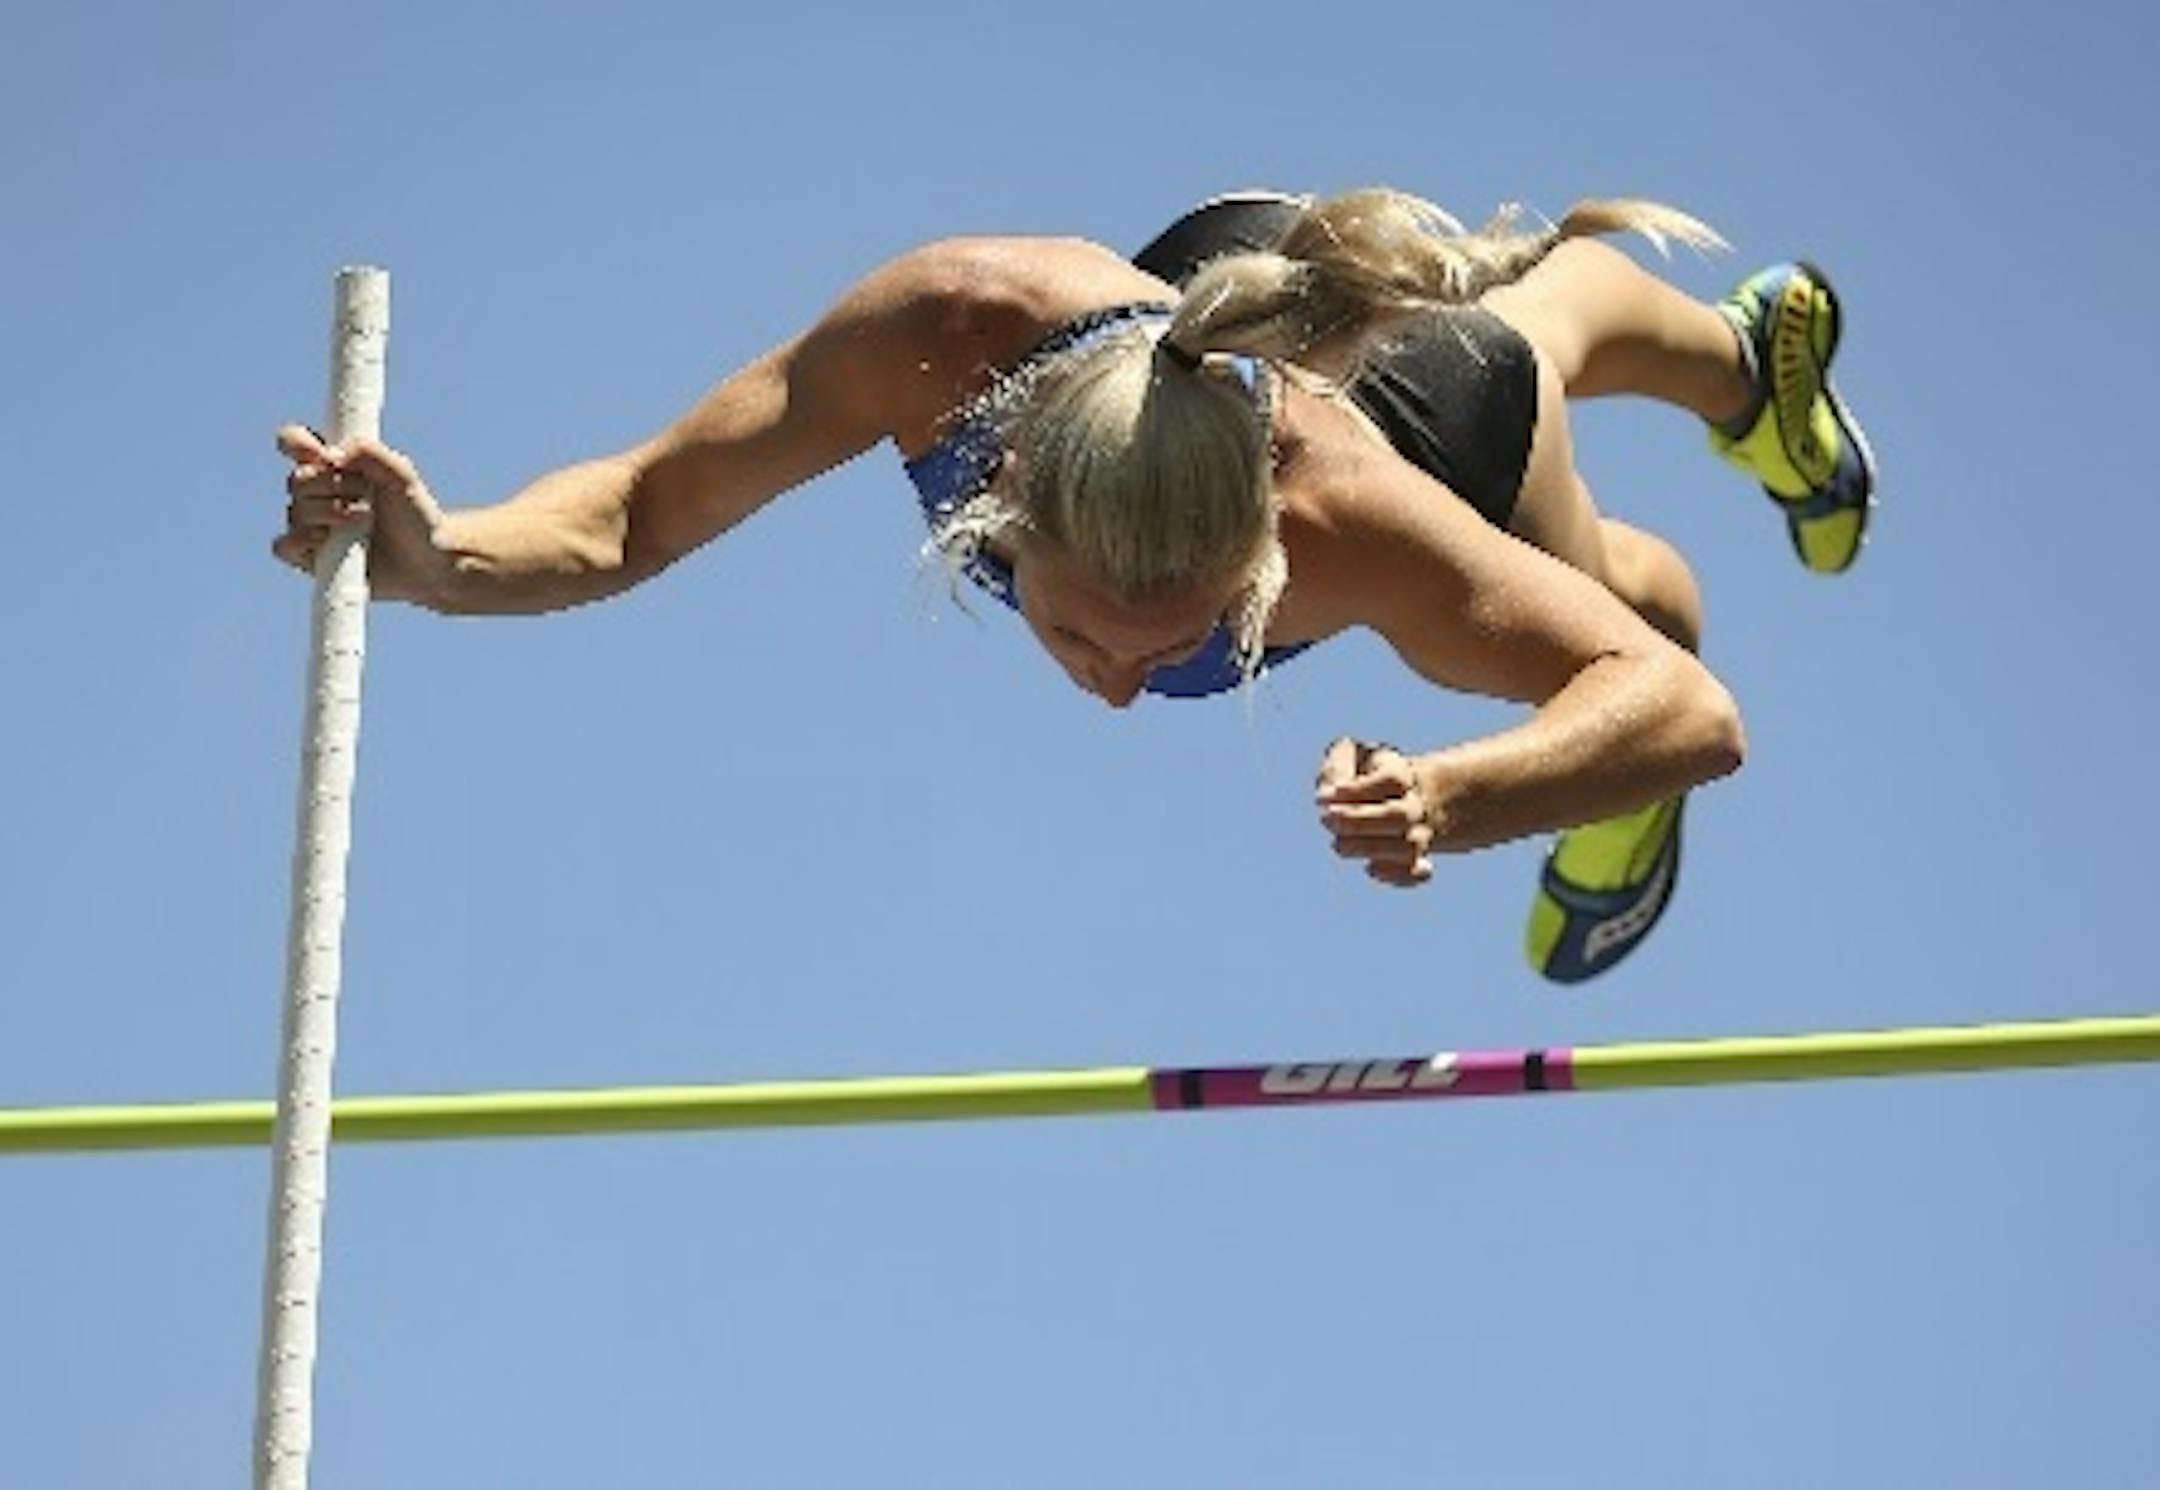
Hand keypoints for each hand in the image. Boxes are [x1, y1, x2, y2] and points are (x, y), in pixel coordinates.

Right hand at [274, 425, 449, 603]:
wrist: (427, 560)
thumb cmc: (415, 515)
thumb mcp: (401, 476)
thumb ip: (371, 453)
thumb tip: (334, 454)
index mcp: (332, 467)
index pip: (295, 443)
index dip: (296, 443)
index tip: (321, 455)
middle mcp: (317, 494)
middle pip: (297, 479)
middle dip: (332, 485)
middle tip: (365, 494)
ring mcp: (311, 526)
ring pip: (295, 511)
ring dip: (329, 512)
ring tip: (363, 520)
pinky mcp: (310, 558)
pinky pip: (285, 546)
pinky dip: (302, 540)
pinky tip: (327, 539)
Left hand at [1315, 737, 1437, 886]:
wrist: (1397, 797)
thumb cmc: (1363, 774)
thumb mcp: (1349, 756)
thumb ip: (1336, 766)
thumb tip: (1327, 795)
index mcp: (1400, 773)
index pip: (1392, 779)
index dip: (1359, 790)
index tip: (1329, 793)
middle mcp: (1413, 804)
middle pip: (1399, 816)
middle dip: (1358, 821)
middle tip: (1326, 817)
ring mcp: (1417, 833)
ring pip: (1408, 847)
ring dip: (1369, 849)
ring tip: (1337, 843)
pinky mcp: (1413, 860)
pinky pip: (1415, 873)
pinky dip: (1396, 876)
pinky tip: (1370, 867)